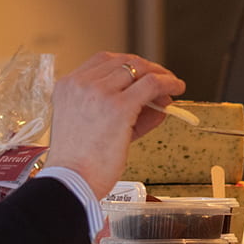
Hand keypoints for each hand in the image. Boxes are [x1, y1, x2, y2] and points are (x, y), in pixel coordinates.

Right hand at [45, 52, 185, 198]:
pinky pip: (151, 84)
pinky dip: (168, 82)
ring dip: (159, 75)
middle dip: (146, 68)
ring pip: (138, 70)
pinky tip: (177, 88)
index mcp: (66, 86)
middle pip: (122, 61)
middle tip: (162, 79)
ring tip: (172, 85)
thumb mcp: (90, 127)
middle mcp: (81, 84)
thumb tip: (157, 101)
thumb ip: (119, 110)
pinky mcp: (119, 107)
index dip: (126, 65)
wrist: (70, 183)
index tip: (141, 74)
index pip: (102, 61)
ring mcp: (99, 93)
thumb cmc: (78, 165)